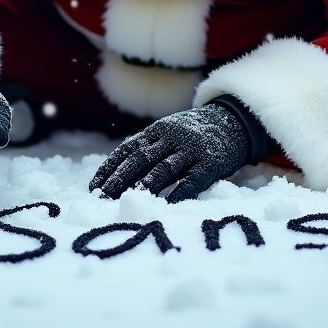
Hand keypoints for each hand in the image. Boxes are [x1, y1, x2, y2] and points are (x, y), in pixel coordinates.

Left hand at [89, 102, 251, 203]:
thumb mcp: (169, 133)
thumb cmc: (194, 134)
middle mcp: (171, 137)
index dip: (109, 169)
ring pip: (163, 169)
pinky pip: (192, 180)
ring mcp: (191, 149)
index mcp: (157, 131)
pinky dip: (179, 193)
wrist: (235, 120)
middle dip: (119, 180)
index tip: (93, 188)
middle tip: (102, 200)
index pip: (127, 149)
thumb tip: (115, 175)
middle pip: (140, 159)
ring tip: (129, 202)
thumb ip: (147, 148)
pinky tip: (166, 206)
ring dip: (145, 186)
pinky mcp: (211, 162)